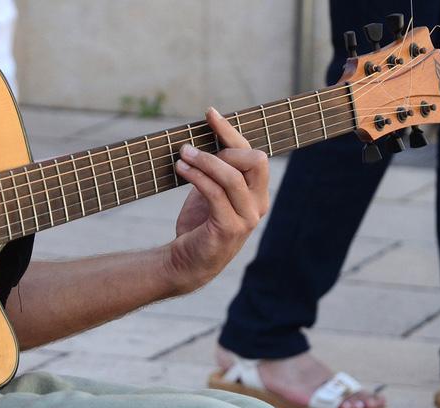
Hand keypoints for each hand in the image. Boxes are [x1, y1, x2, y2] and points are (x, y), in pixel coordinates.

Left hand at [165, 107, 268, 292]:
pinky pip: (215, 193)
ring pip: (232, 177)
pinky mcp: (229, 228)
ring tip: (182, 155)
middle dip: (224, 149)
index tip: (209, 113)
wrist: (186, 262)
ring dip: (204, 161)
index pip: (253, 154)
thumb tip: (207, 134)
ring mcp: (247, 218)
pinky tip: (181, 169)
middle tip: (192, 151)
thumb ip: (217, 169)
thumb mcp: (210, 191)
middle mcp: (259, 204)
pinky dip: (197, 176)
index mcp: (258, 193)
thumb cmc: (199, 225)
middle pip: (255, 161)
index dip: (231, 131)